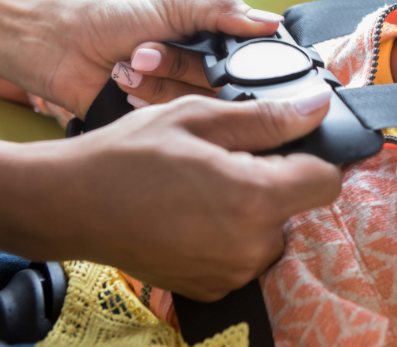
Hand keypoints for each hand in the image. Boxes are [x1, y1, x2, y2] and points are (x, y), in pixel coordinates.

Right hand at [7, 86, 338, 300]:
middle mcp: (252, 245)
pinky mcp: (213, 288)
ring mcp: (232, 273)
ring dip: (251, 209)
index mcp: (255, 198)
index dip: (312, 157)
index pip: (326, 180)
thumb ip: (266, 119)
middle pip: (296, 206)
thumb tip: (317, 109)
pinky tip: (192, 214)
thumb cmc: (129, 155)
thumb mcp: (198, 119)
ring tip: (202, 188)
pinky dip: (230, 234)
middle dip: (274, 180)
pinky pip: (243, 254)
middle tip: (226, 161)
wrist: (70, 205)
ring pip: (270, 231)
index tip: (286, 146)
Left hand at [33, 0, 283, 118]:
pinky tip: (127, 86)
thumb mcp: (172, 4)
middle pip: (224, 85)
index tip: (211, 53)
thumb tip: (270, 22)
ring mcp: (183, 98)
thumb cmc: (113, 17)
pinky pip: (174, 120)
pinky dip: (148, 100)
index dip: (235, 60)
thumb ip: (222, 10)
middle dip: (181, 66)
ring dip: (159, 81)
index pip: (250, 59)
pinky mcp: (161, 120)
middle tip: (145, 49)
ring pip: (198, 103)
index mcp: (214, 41)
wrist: (61, 46)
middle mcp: (205, 73)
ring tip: (131, 63)